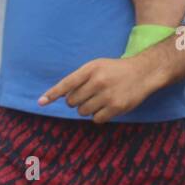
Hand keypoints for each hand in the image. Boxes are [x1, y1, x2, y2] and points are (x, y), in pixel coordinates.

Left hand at [38, 55, 159, 123]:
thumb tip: (62, 95)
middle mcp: (98, 81)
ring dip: (87, 109)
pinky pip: (96, 119)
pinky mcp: (116, 107)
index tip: (41, 102)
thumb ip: (80, 77)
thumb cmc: (115, 70)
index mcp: (91, 69)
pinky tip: (107, 106)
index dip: (53, 93)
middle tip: (88, 95)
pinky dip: (98, 115)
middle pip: (72, 101)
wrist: (143, 72)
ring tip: (98, 99)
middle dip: (76, 101)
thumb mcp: (97, 65)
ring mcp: (107, 95)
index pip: (67, 83)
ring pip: (83, 111)